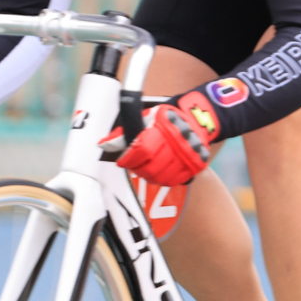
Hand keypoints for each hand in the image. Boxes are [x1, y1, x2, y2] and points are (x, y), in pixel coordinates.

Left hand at [102, 91, 219, 186]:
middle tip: (134, 164)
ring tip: (146, 168)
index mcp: (163, 130)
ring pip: (160, 177)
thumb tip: (103, 144)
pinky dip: (162, 180)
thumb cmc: (168, 120)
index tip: (123, 160)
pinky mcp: (193, 167)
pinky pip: (173, 181)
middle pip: (150, 168)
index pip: (141, 150)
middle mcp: (176, 145)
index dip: (129, 159)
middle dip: (137, 169)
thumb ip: (124, 133)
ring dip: (148, 176)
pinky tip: (158, 172)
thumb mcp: (145, 119)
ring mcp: (186, 158)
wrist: (197, 120)